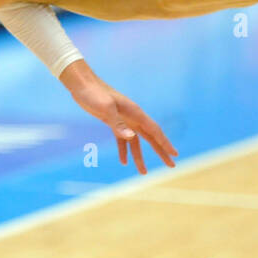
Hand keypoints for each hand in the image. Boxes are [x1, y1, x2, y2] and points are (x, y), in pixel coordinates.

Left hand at [60, 61, 176, 173]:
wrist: (82, 84)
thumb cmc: (94, 94)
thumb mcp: (105, 108)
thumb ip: (118, 123)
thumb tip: (132, 137)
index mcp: (135, 112)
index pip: (154, 130)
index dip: (165, 143)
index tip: (175, 154)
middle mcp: (133, 117)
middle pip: (151, 137)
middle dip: (161, 151)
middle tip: (171, 166)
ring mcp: (124, 119)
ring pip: (136, 142)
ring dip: (140, 157)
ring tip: (144, 173)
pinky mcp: (113, 122)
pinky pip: (122, 139)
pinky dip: (124, 150)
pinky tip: (123, 162)